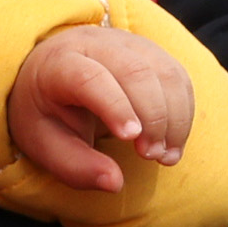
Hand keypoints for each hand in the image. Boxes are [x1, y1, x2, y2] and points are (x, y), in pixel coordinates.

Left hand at [7, 22, 193, 193]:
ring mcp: (127, 43)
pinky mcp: (150, 52)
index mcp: (59, 64)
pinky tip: (173, 142)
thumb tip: (115, 183)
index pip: (90, 78)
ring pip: (164, 72)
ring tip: (165, 156)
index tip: (131, 138)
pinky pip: (178, 77)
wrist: (50, 77)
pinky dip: (183, 112)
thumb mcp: (44, 145)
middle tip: (150, 155)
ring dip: (174, 117)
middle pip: (135, 71)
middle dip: (152, 117)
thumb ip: (74, 166)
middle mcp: (95, 45)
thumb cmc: (45, 114)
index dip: (114, 106)